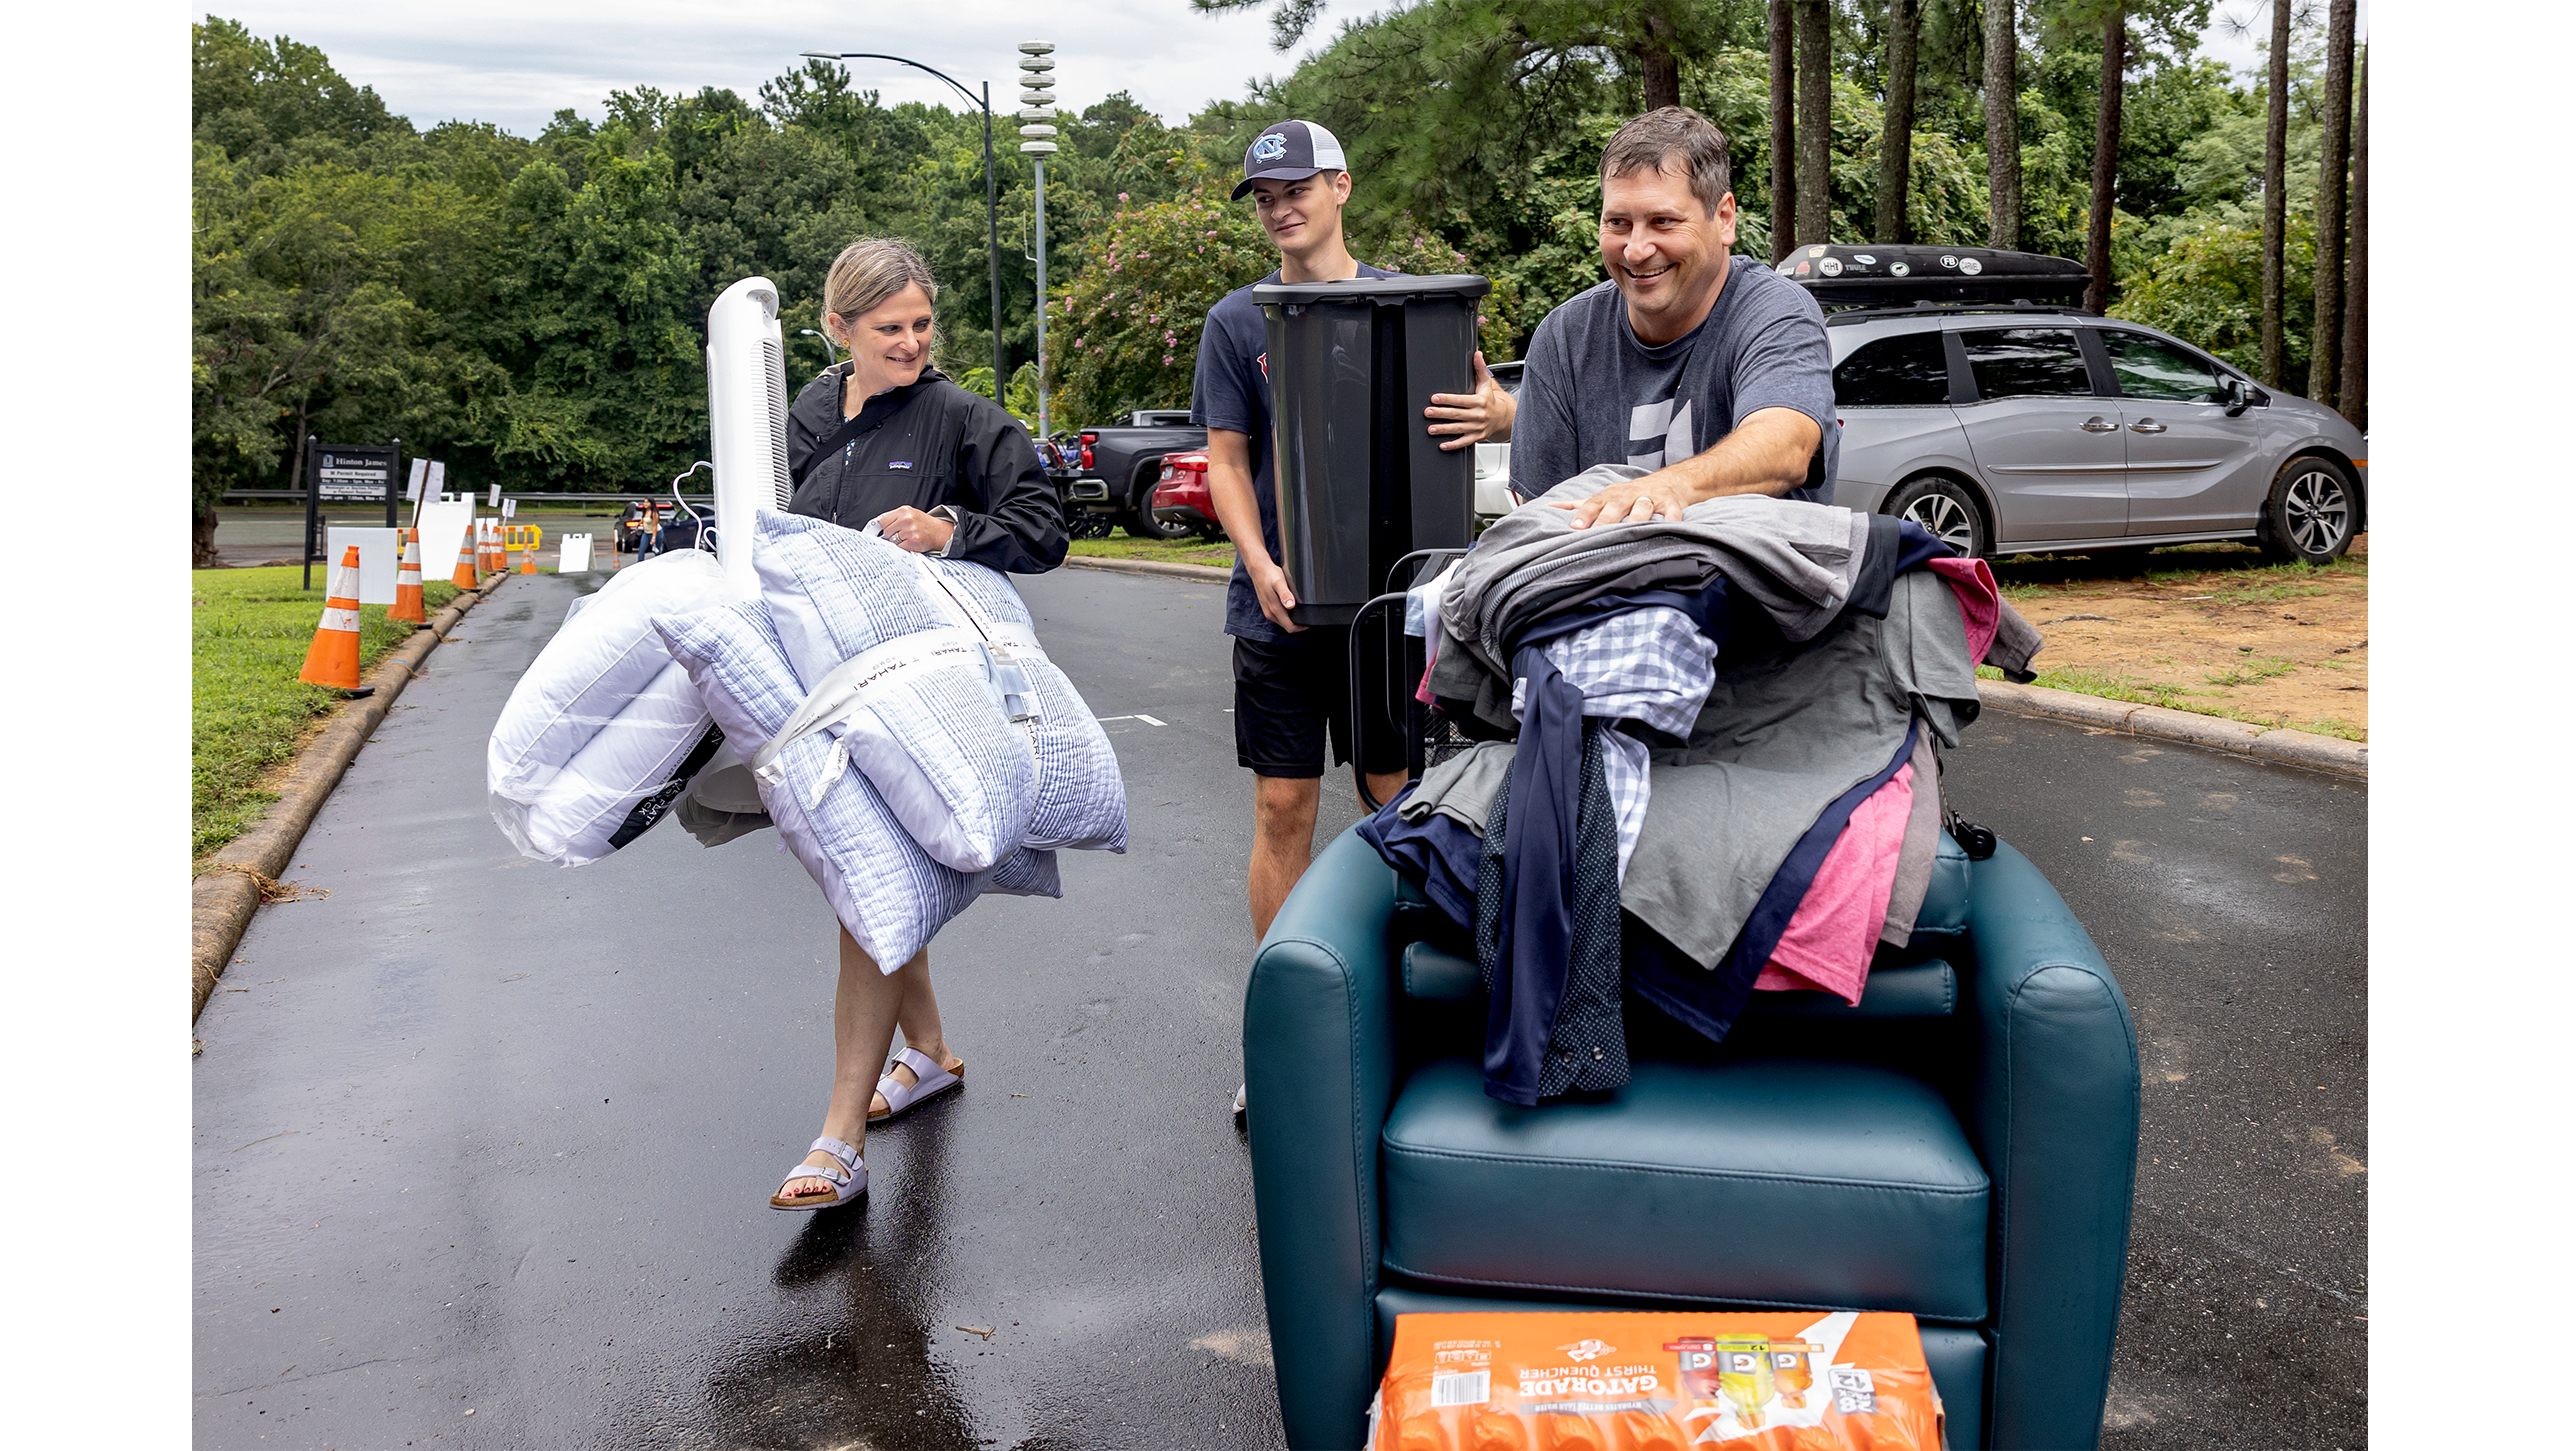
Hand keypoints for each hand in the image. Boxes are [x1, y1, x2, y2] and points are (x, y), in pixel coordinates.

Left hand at [872, 506, 954, 553]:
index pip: (883, 521)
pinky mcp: (914, 542)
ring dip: (898, 542)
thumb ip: (895, 517)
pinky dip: (904, 548)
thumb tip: (878, 525)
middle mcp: (907, 519)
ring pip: (892, 541)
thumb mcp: (909, 514)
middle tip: (902, 534)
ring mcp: (910, 531)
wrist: (939, 531)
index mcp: (904, 511)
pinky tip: (911, 543)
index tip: (886, 530)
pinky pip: (900, 548)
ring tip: (908, 538)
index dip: (885, 527)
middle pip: (887, 532)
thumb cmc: (923, 524)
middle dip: (892, 535)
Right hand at [1247, 555, 1304, 633]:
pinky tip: (1292, 606)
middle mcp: (1270, 613)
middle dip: (1298, 625)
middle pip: (1287, 626)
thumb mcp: (1279, 582)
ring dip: (1292, 620)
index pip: (1290, 627)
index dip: (1301, 627)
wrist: (1258, 569)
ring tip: (1301, 610)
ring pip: (1283, 622)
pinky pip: (1279, 617)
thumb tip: (1290, 605)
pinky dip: (1287, 615)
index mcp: (1274, 609)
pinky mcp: (1268, 608)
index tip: (1308, 622)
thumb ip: (1285, 594)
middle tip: (1307, 616)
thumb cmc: (1269, 575)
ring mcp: (1268, 611)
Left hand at [1423, 351, 1515, 450]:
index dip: (1447, 399)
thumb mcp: (1486, 384)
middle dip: (1441, 414)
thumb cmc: (1490, 400)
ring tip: (1431, 429)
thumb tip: (1477, 354)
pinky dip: (1453, 445)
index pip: (1461, 400)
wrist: (1504, 418)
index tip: (1434, 398)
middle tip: (1427, 412)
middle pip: (1457, 414)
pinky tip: (1442, 445)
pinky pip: (1464, 442)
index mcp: (1479, 401)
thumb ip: (1480, 369)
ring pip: (1458, 429)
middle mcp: (1478, 415)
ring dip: (1444, 429)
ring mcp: (1477, 427)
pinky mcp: (1476, 437)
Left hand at [1548, 474, 1684, 529]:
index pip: (1594, 503)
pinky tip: (1669, 529)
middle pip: (1616, 505)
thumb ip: (1580, 504)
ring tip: (1630, 532)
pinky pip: (1672, 513)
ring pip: (1643, 507)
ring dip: (1636, 518)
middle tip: (1598, 533)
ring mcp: (1650, 498)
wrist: (1668, 482)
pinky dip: (1672, 521)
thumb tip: (1551, 507)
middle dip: (1607, 519)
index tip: (1575, 527)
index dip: (1584, 514)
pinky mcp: (1671, 503)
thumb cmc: (1630, 494)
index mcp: (1611, 495)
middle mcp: (1629, 494)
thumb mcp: (1605, 496)